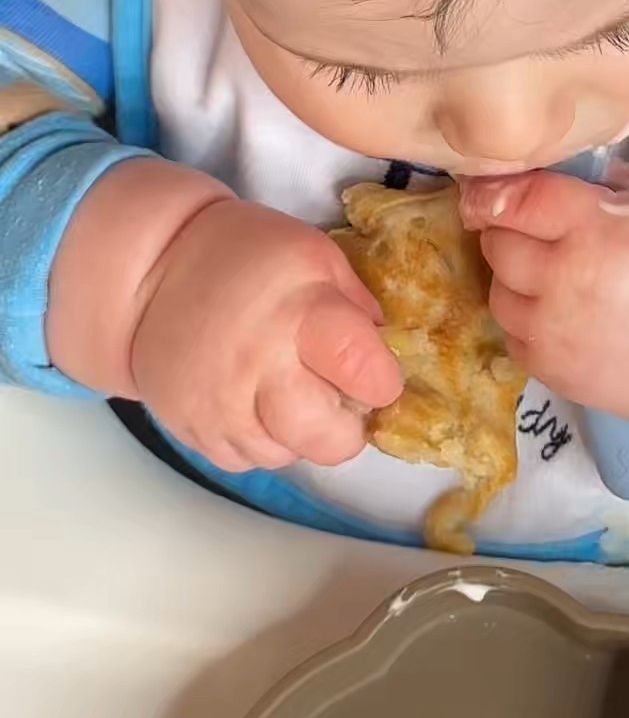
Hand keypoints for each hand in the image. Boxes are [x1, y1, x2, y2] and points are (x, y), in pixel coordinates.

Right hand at [127, 197, 401, 471]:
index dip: (381, 381)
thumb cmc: (245, 258)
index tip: (375, 374)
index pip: (364, 372)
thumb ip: (359, 307)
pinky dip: (259, 438)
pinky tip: (251, 400)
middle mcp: (259, 364)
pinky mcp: (193, 429)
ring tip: (285, 390)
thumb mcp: (316, 257)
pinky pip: (246, 460)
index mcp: (300, 312)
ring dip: (298, 434)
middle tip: (335, 397)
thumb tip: (386, 356)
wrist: (154, 269)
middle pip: (329, 439)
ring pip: (288, 456)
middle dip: (345, 426)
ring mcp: (220, 404)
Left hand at [461, 166, 628, 478]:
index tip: (486, 192)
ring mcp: (556, 331)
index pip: (514, 199)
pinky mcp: (557, 372)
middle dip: (511, 233)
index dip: (493, 191)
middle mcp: (567, 278)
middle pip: (498, 244)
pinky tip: (566, 317)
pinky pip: (515, 337)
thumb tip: (550, 176)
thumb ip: (605, 187)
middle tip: (541, 235)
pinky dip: (530, 324)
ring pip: (499, 294)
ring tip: (558, 279)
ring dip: (517, 282)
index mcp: (595, 226)